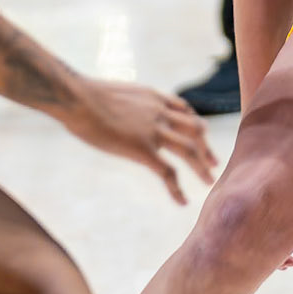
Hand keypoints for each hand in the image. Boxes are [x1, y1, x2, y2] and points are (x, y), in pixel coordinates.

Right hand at [66, 79, 216, 201]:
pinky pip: (168, 172)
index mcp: (152, 97)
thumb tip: (107, 107)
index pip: (184, 109)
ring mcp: (154, 130)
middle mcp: (160, 112)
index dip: (194, 124)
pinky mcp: (143, 149)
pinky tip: (183, 202)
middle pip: (195, 128)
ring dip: (202, 167)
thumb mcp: (110, 92)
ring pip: (190, 150)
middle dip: (206, 146)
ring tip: (210, 182)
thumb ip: (120, 102)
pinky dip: (177, 188)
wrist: (78, 98)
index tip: (201, 135)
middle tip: (214, 163)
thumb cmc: (82, 95)